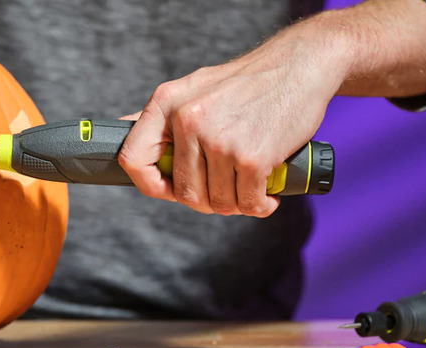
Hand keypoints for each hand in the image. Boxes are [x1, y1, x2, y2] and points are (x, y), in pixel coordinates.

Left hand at [119, 0, 425, 217]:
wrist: (301, 65)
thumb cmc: (248, 81)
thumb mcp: (195, 87)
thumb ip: (163, 113)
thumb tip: (124, 127)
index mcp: (166, 103)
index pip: (133, 159)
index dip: (150, 184)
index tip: (171, 189)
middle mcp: (187, 121)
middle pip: (184, 192)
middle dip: (207, 201)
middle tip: (227, 191)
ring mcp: (219, 140)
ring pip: (217, 202)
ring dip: (236, 205)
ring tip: (249, 189)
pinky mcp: (251, 157)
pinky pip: (247, 202)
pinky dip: (259, 206)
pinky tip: (267, 196)